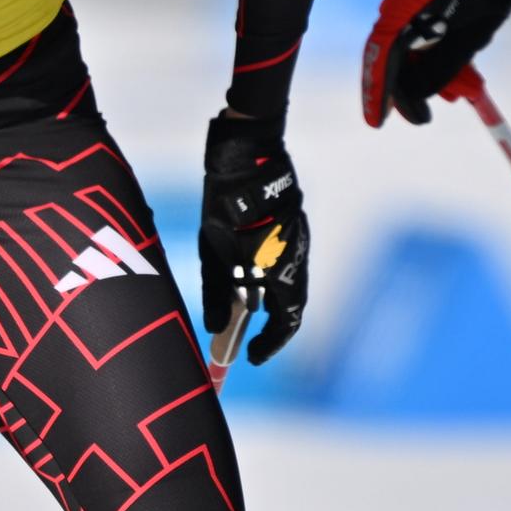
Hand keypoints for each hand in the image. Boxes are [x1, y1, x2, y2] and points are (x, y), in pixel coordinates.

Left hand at [199, 113, 307, 364]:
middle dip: (269, 323)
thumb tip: (216, 328)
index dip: (270, 344)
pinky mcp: (293, 223)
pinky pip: (286, 260)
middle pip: (290, 304)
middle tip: (247, 335)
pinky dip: (270, 275)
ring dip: (269, 297)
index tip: (251, 356)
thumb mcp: (212, 253)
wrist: (248, 154)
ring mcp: (297, 239)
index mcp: (279, 269)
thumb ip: (216, 293)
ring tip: (241, 300)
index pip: (286, 321)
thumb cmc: (224, 205)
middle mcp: (296, 257)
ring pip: (288, 282)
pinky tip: (248, 268)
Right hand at [361, 0, 510, 126]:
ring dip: (432, 70)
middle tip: (426, 116)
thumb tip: (420, 94)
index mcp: (402, 2)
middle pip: (396, 51)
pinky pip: (424, 28)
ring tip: (460, 93)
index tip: (377, 121)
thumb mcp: (469, 36)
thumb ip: (441, 67)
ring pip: (413, 42)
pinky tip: (460, 74)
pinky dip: (438, 52)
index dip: (378, 90)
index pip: (381, 54)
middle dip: (412, 85)